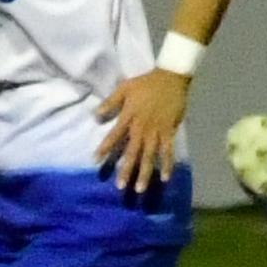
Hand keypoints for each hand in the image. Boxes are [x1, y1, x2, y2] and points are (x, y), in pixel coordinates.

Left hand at [99, 67, 187, 192]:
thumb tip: (95, 116)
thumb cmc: (145, 84)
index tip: (95, 160)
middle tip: (120, 186)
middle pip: (132, 152)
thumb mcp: (124, 88)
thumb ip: (110, 102)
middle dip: (126, 169)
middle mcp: (142, 127)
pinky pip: (168, 151)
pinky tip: (164, 178)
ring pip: (150, 155)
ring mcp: (157, 131)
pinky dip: (167, 164)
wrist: (171, 79)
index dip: (105, 148)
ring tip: (139, 188)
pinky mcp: (170, 132)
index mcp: (129, 117)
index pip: (114, 136)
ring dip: (145, 172)